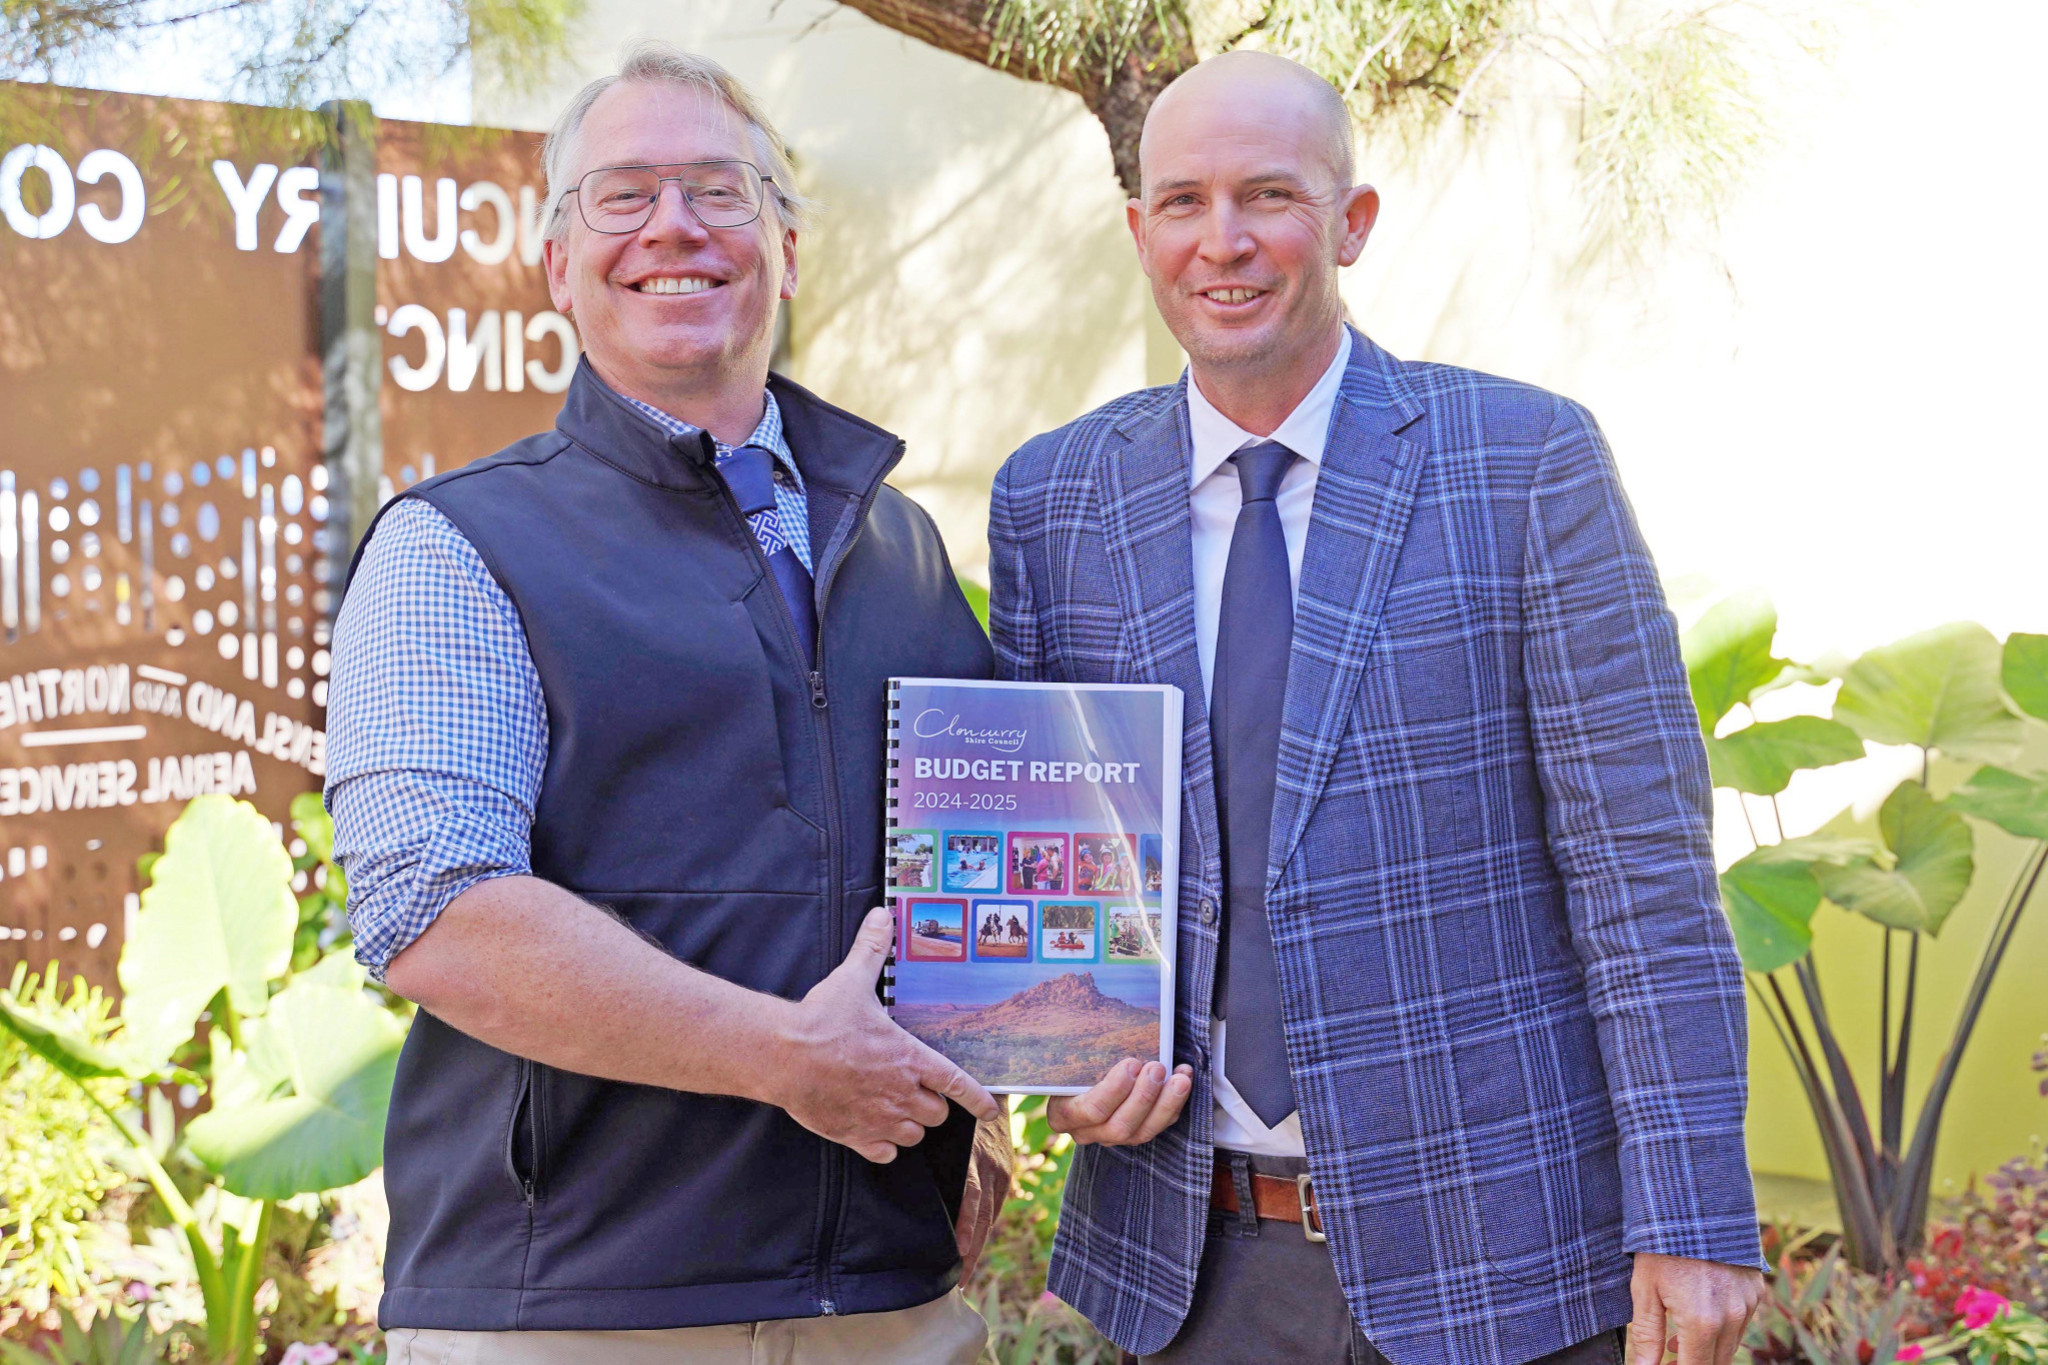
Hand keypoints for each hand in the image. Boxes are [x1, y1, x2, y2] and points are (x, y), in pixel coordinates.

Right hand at [773, 907, 1000, 1163]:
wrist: (783, 1056)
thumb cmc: (820, 1020)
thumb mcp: (851, 980)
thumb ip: (871, 950)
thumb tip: (882, 915)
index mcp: (910, 1059)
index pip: (958, 1084)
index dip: (979, 1098)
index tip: (992, 1108)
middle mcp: (902, 1093)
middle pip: (937, 1115)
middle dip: (931, 1105)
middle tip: (916, 1091)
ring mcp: (879, 1119)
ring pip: (914, 1136)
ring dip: (910, 1125)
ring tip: (896, 1109)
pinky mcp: (854, 1136)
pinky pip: (885, 1154)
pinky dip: (884, 1146)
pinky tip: (874, 1131)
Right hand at [1047, 1057, 1193, 1144]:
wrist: (1076, 1079)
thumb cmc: (1070, 1064)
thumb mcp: (1062, 1058)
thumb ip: (1078, 1050)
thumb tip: (1092, 1020)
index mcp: (1062, 1114)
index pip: (1090, 1110)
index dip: (1113, 1090)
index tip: (1131, 1063)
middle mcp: (1086, 1132)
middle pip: (1119, 1126)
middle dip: (1144, 1096)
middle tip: (1157, 1067)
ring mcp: (1111, 1137)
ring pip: (1142, 1132)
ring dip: (1165, 1104)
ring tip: (1180, 1078)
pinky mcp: (1134, 1134)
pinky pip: (1157, 1126)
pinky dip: (1174, 1104)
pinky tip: (1184, 1078)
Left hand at [1627, 1253, 1763, 1364]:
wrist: (1693, 1203)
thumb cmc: (1661, 1245)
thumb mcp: (1644, 1289)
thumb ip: (1647, 1335)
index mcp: (1703, 1321)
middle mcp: (1732, 1316)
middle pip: (1717, 1362)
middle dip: (1692, 1362)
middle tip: (1666, 1354)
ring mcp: (1748, 1303)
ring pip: (1731, 1345)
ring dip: (1707, 1348)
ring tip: (1676, 1336)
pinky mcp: (1755, 1290)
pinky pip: (1742, 1322)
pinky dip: (1722, 1327)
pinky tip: (1698, 1315)